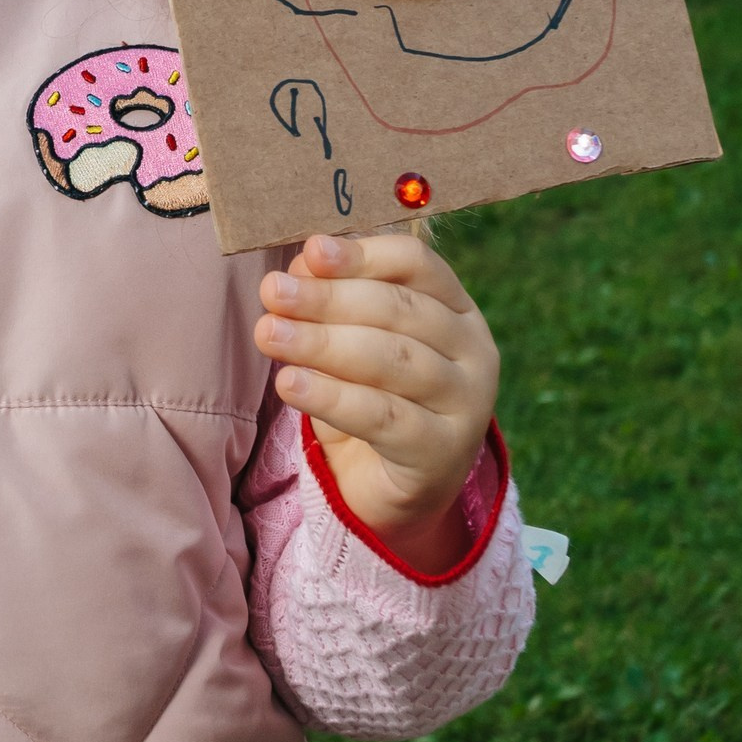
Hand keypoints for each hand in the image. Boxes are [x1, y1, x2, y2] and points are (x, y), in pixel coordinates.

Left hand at [254, 232, 499, 570]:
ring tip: (269, 334)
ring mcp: (466, 403)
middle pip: (400, 310)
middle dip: (329, 298)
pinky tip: (289, 383)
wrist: (396, 490)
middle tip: (273, 292)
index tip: (311, 251)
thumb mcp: (352, 343)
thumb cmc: (372, 400)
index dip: (363, 254)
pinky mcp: (442, 452)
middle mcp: (473, 350)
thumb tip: (302, 262)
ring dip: (323, 343)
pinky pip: (382, 417)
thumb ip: (333, 300)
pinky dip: (331, 396)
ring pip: (392, 360)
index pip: (417, 264)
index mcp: (456, 309)